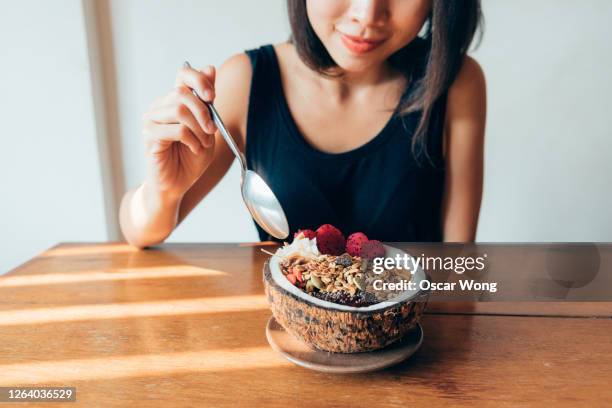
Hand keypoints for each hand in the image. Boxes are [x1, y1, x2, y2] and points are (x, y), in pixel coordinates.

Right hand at [141, 64, 217, 196]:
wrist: (177, 185)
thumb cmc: (191, 158)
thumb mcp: (207, 128)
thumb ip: (208, 102)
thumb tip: (210, 68)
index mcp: (174, 101)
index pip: (183, 74)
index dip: (199, 79)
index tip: (212, 96)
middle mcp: (160, 106)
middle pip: (183, 93)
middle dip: (204, 112)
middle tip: (211, 131)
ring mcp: (152, 120)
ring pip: (179, 111)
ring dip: (199, 130)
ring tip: (203, 144)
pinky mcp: (150, 136)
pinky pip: (177, 130)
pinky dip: (192, 140)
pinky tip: (194, 149)